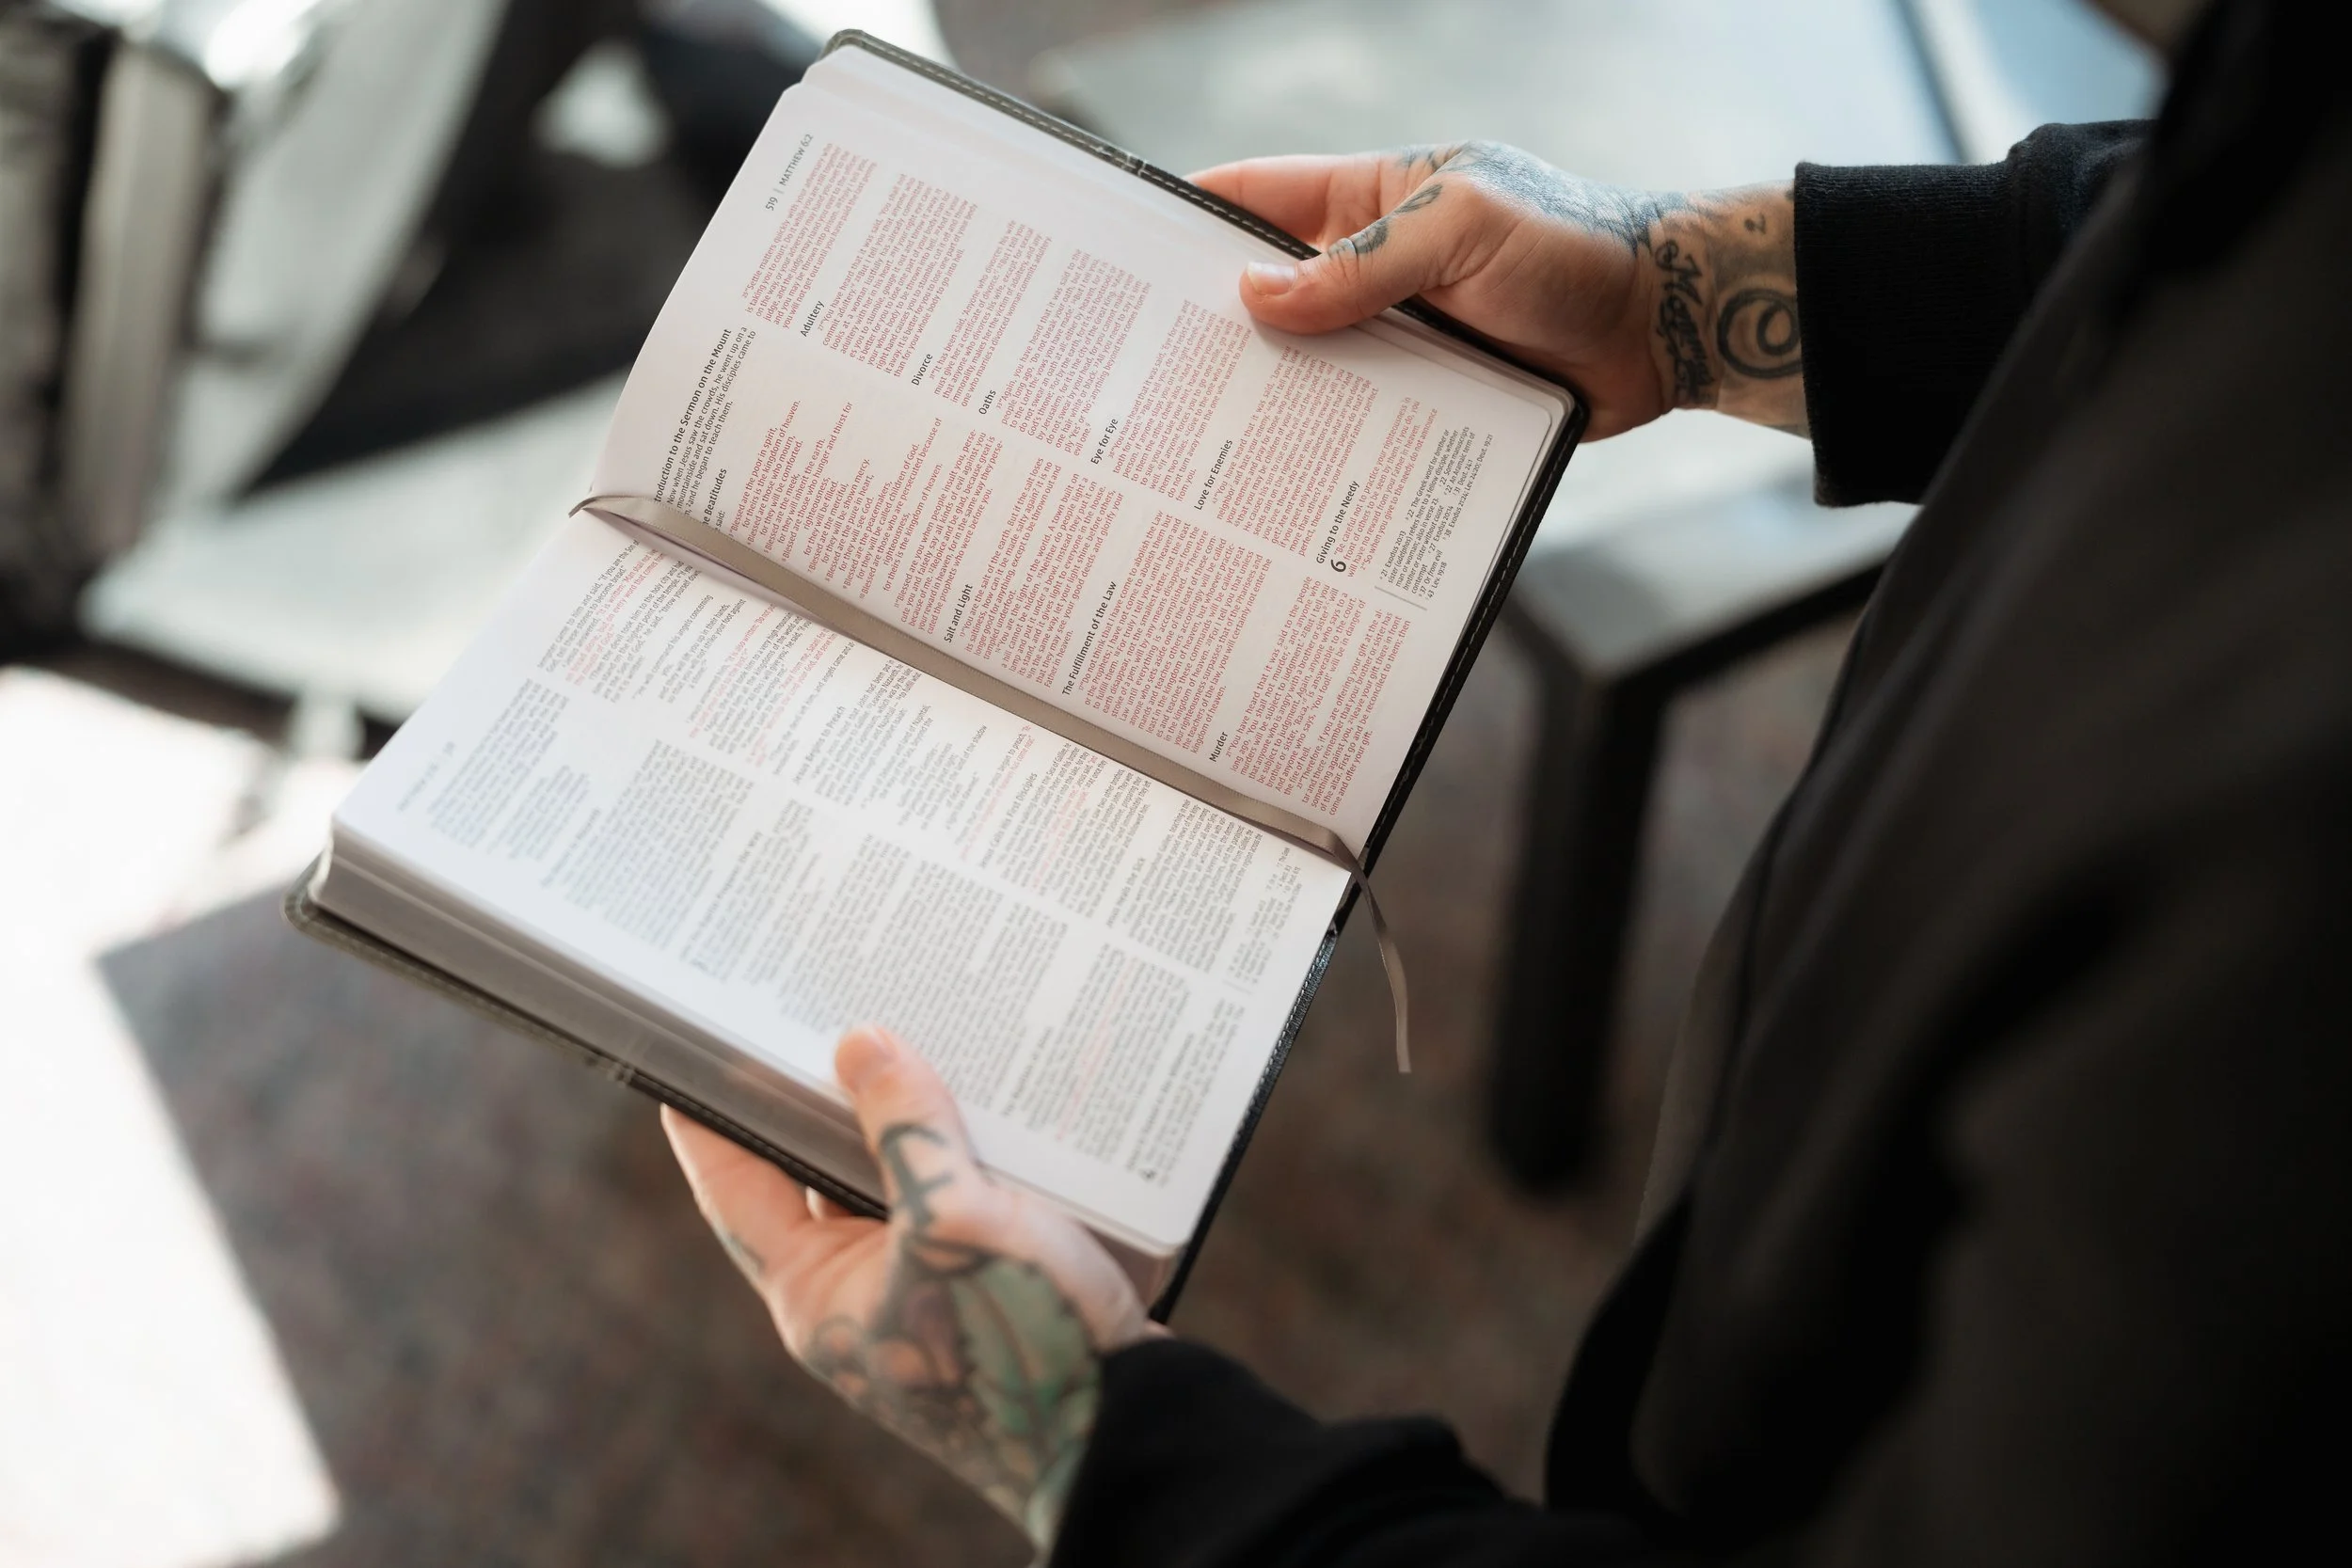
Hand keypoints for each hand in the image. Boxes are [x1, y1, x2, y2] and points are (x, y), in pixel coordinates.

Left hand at [663, 1026, 1159, 1549]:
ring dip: (905, 1116)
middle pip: (816, 1175)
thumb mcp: (955, 1222)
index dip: (707, 1118)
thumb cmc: (1026, 1346)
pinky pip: (956, 1195)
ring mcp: (922, 1289)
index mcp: (817, 1294)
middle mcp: (858, 1293)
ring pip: (894, 1180)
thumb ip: (905, 1132)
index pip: (735, 1190)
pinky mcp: (985, 1280)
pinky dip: (965, 1145)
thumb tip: (861, 1045)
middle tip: (824, 1008)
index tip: (690, 1048)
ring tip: (914, 1027)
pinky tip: (991, 1093)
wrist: (1127, 1428)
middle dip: (824, 1096)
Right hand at [1192, 143, 1806, 437]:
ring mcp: (1397, 340)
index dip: (1189, 225)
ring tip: (1198, 448)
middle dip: (1213, 333)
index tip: (1123, 263)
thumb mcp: (1464, 231)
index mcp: (1370, 202)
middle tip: (1145, 380)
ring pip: (1309, 372)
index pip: (1255, 200)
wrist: (1667, 327)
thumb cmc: (1575, 247)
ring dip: (1269, 405)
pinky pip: (1363, 427)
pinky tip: (1284, 488)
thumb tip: (1257, 300)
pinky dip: (1329, 452)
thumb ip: (1364, 266)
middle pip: (1267, 301)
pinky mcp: (1428, 403)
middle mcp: (1372, 273)